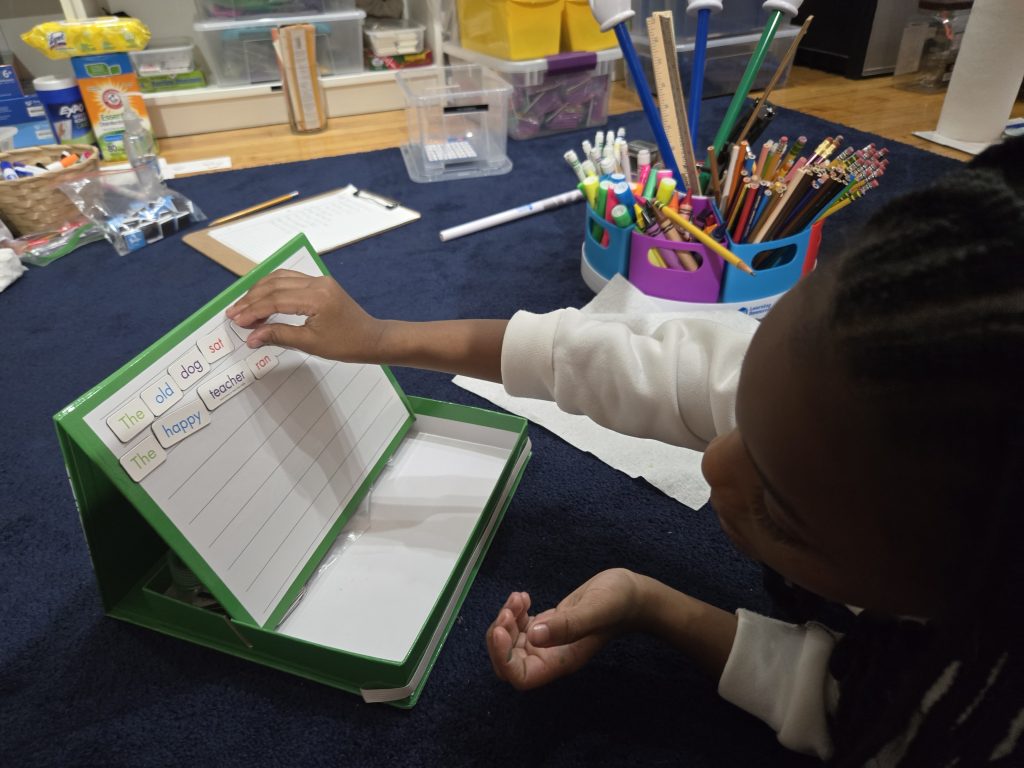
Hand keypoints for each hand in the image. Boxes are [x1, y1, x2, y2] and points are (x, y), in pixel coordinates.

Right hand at [226, 269, 383, 362]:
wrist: (371, 339)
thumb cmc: (345, 345)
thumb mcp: (310, 344)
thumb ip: (278, 336)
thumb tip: (252, 336)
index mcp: (316, 298)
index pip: (276, 300)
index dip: (253, 310)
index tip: (237, 320)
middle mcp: (317, 284)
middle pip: (275, 285)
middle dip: (251, 299)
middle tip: (234, 313)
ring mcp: (319, 281)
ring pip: (281, 278)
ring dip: (260, 290)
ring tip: (244, 305)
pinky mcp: (321, 284)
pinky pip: (291, 279)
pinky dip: (273, 287)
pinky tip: (262, 296)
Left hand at [486, 568, 642, 690]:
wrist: (631, 594)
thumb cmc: (618, 602)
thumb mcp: (595, 610)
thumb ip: (567, 625)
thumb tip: (534, 636)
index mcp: (561, 661)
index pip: (520, 677)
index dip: (503, 659)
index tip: (501, 632)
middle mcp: (551, 656)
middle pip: (508, 662)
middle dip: (500, 637)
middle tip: (509, 609)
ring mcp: (548, 642)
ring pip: (510, 643)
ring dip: (506, 620)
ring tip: (520, 598)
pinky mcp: (547, 626)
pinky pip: (519, 628)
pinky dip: (514, 612)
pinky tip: (524, 597)